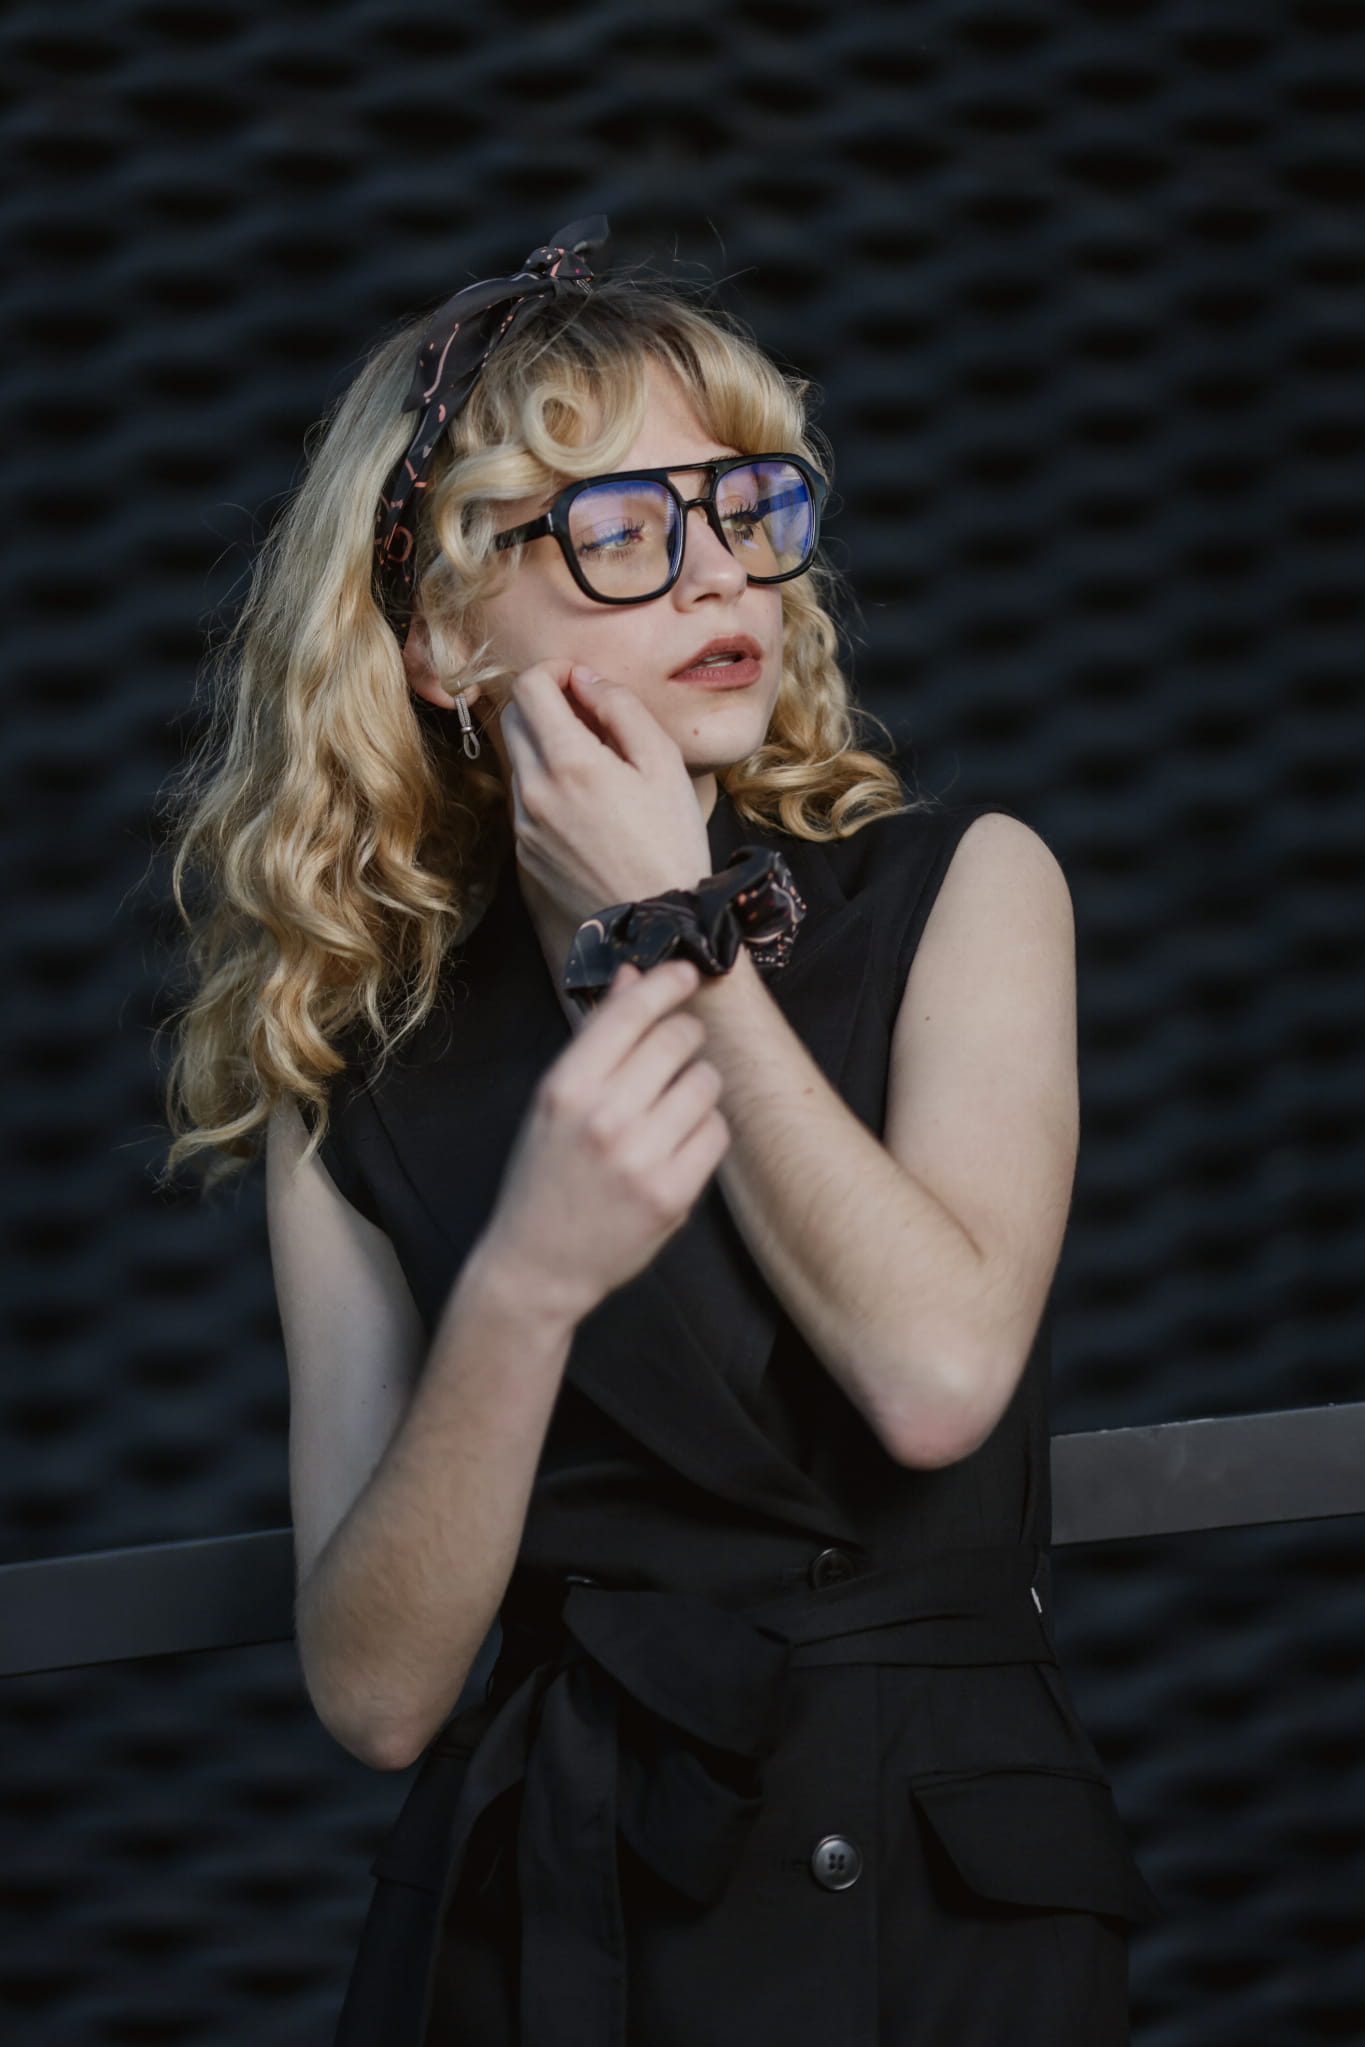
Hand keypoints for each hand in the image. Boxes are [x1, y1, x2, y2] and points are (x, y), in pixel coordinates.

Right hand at [482, 958, 729, 1326]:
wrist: (537, 1264)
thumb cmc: (544, 1174)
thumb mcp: (555, 1101)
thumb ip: (597, 1038)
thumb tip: (633, 976)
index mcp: (566, 1087)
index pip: (629, 1013)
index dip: (665, 982)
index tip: (686, 970)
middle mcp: (604, 1117)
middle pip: (678, 1040)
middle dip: (684, 1037)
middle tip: (675, 1053)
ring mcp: (641, 1157)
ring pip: (705, 1082)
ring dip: (696, 1086)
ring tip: (670, 1108)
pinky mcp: (673, 1193)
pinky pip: (716, 1131)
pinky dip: (704, 1130)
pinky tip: (677, 1143)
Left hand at [498, 662, 713, 935]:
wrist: (653, 922)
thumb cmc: (669, 841)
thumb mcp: (662, 762)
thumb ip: (620, 707)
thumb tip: (586, 679)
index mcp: (569, 761)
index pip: (529, 686)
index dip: (555, 670)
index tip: (581, 681)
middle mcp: (533, 789)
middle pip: (513, 717)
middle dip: (545, 702)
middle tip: (588, 716)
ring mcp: (523, 822)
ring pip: (518, 758)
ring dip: (546, 745)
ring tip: (595, 764)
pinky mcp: (524, 849)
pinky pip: (524, 797)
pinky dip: (546, 783)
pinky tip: (587, 804)